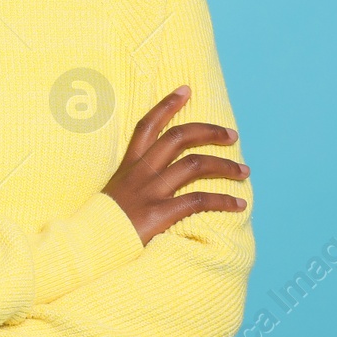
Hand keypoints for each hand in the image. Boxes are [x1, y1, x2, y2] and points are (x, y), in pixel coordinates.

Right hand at [101, 84, 248, 244]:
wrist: (92, 246)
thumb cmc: (105, 223)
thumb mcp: (117, 192)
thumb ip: (136, 181)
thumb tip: (160, 176)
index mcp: (129, 164)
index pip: (148, 125)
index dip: (167, 105)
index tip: (186, 90)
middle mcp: (141, 172)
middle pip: (178, 138)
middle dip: (209, 132)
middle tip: (232, 135)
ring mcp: (151, 191)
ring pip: (194, 165)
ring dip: (225, 166)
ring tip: (244, 171)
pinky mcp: (160, 213)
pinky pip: (198, 200)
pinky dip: (223, 201)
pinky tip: (239, 204)